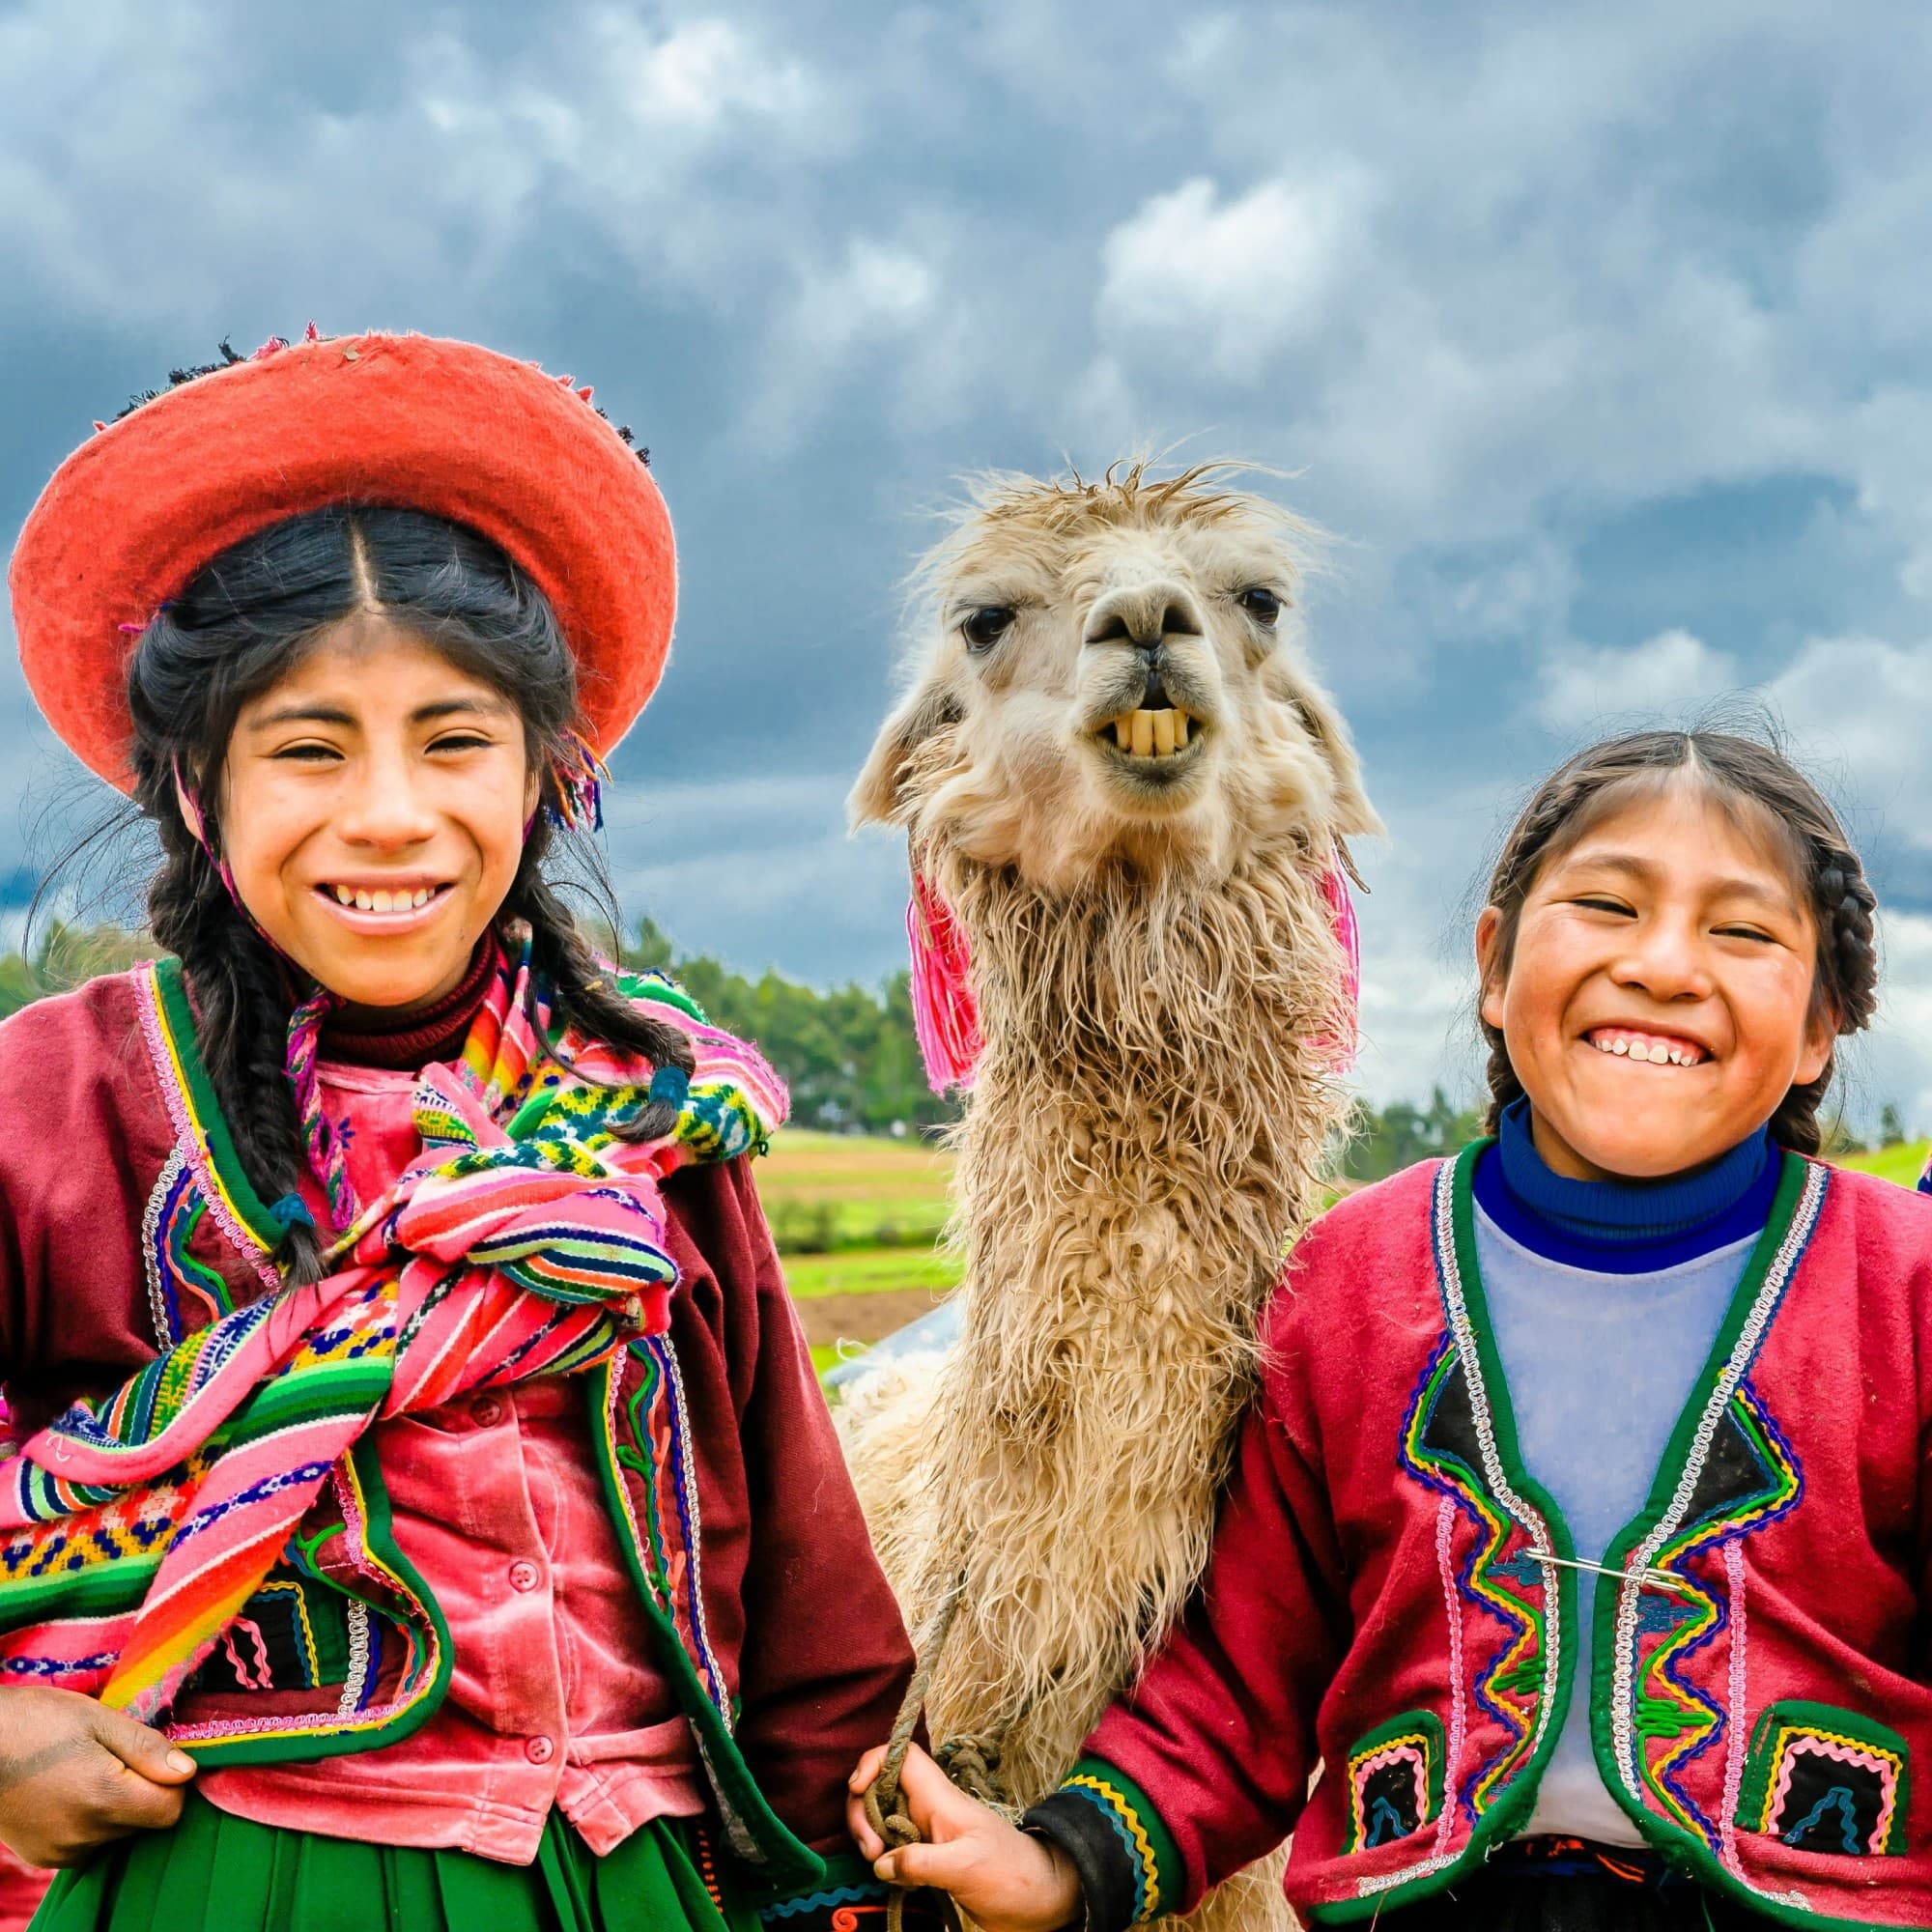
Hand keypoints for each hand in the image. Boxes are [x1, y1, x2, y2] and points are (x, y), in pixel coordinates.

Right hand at [0, 1688, 197, 1867]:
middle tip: (113, 1757)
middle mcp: (84, 1836)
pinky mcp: (44, 1856)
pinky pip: (88, 1843)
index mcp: (104, 1799)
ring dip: (116, 1807)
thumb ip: (146, 1749)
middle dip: (143, 1791)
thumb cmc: (37, 1721)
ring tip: (86, 1771)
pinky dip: (90, 1821)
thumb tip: (188, 1772)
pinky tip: (70, 1791)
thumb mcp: (98, 1720)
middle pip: (144, 1823)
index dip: (172, 1782)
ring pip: (117, 1833)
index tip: (153, 1757)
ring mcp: (61, 1852)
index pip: (170, 1811)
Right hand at [848, 1743, 1082, 1931]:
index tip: (858, 1789)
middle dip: (863, 1812)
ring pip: (882, 1817)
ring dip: (869, 1836)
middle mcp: (929, 1808)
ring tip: (878, 1863)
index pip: (901, 1755)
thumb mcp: (965, 1867)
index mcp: (939, 1797)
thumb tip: (880, 1862)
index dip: (874, 1762)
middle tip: (871, 1850)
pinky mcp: (928, 1857)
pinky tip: (889, 1876)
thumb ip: (921, 1862)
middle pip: (880, 1787)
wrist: (1038, 1900)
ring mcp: (927, 1833)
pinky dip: (883, 1857)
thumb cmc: (1011, 1873)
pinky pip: (893, 1846)